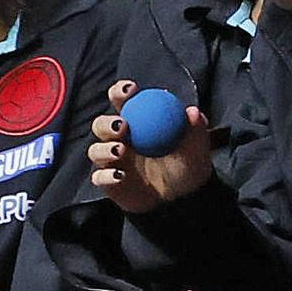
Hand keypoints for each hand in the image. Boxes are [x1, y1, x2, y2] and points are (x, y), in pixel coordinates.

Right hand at [91, 81, 212, 213]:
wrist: (183, 201)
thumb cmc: (188, 167)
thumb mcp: (196, 147)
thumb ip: (195, 128)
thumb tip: (192, 112)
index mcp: (137, 122)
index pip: (122, 101)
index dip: (120, 91)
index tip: (130, 90)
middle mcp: (120, 139)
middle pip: (101, 125)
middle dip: (107, 123)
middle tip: (123, 126)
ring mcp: (112, 161)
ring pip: (95, 150)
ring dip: (104, 149)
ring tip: (120, 150)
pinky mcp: (108, 182)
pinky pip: (100, 177)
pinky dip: (107, 176)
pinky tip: (119, 175)